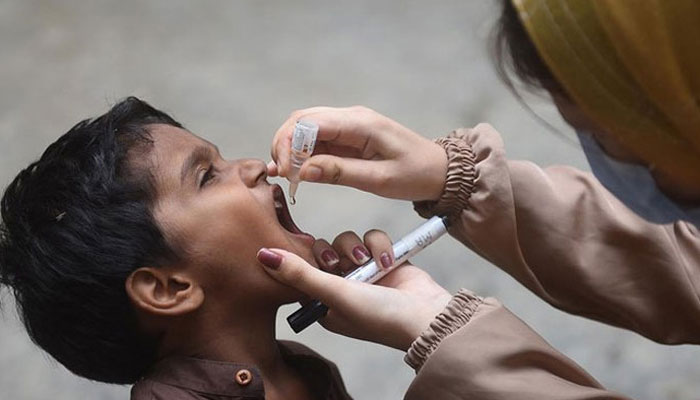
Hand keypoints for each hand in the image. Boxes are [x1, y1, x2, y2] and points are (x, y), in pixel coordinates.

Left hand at [256, 229, 451, 350]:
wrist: (426, 316)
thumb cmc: (378, 315)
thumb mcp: (333, 294)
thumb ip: (299, 274)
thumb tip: (261, 255)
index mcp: (323, 304)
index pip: (300, 273)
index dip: (301, 260)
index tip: (307, 256)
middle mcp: (341, 287)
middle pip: (323, 251)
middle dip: (332, 252)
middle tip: (340, 264)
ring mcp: (364, 273)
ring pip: (346, 241)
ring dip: (357, 248)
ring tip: (370, 263)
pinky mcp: (384, 260)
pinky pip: (372, 238)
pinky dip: (379, 245)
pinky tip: (388, 260)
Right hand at [268, 106, 447, 200]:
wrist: (439, 171)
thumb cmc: (415, 174)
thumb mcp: (379, 180)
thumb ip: (340, 173)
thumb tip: (303, 171)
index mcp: (360, 123)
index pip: (310, 123)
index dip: (290, 145)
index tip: (284, 171)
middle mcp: (351, 117)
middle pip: (301, 120)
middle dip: (284, 144)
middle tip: (280, 173)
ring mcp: (348, 124)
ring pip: (305, 128)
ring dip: (291, 148)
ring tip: (285, 175)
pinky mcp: (348, 135)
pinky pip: (317, 138)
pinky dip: (303, 153)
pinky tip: (298, 171)